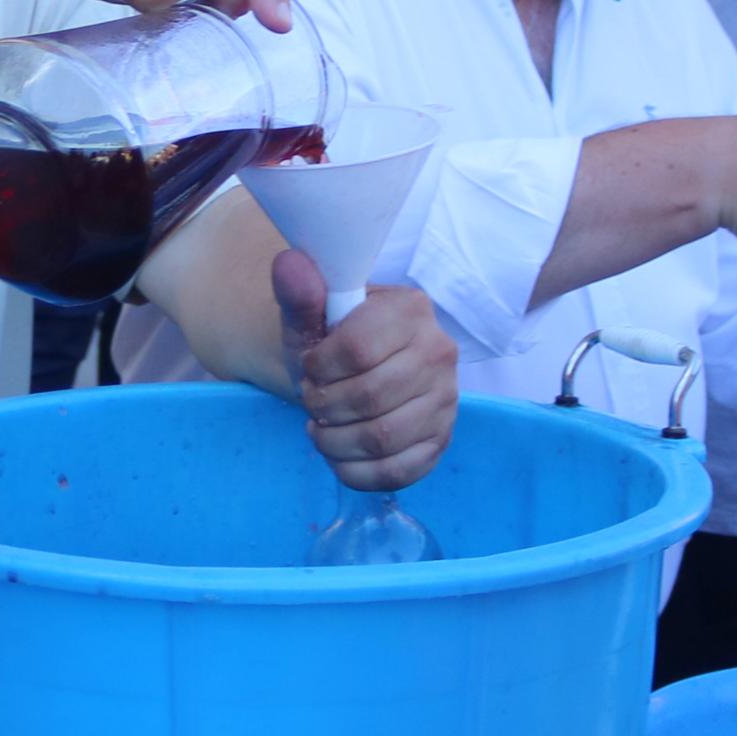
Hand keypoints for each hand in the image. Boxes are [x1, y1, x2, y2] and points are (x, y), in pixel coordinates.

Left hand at [274, 253, 458, 490]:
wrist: (352, 372)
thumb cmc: (329, 342)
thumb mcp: (309, 317)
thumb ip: (299, 293)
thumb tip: (290, 263)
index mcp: (410, 309)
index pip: (357, 349)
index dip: (319, 368)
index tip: (310, 368)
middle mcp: (439, 351)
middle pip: (369, 397)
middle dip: (324, 406)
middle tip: (312, 401)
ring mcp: (446, 400)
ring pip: (382, 439)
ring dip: (334, 443)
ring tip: (321, 429)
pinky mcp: (441, 439)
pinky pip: (398, 471)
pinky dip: (356, 472)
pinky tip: (340, 455)